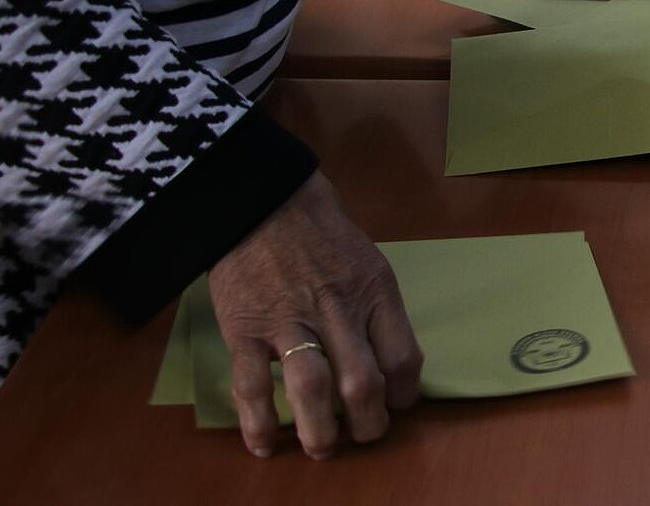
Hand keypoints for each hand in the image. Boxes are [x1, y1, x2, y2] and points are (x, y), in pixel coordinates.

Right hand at [207, 173, 421, 459]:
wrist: (263, 200)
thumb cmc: (322, 235)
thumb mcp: (367, 263)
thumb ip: (376, 312)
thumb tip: (391, 364)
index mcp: (374, 292)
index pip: (404, 357)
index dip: (404, 394)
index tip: (397, 406)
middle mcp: (337, 309)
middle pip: (363, 382)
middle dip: (369, 423)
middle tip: (365, 435)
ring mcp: (289, 320)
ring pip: (312, 389)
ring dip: (321, 431)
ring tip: (324, 449)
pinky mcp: (245, 328)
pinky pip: (251, 386)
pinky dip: (259, 423)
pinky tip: (265, 445)